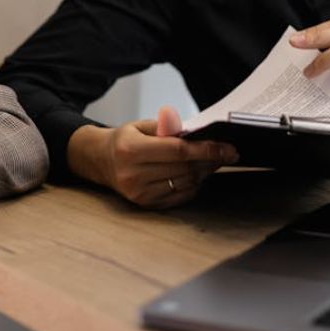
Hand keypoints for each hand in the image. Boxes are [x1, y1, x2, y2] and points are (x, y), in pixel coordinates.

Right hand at [68, 106, 238, 208]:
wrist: (101, 161)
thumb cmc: (125, 140)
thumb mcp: (141, 126)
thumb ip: (167, 127)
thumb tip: (194, 130)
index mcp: (132, 150)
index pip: (179, 151)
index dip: (207, 149)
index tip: (229, 148)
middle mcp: (133, 175)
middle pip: (185, 169)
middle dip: (210, 160)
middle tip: (227, 152)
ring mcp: (139, 193)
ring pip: (186, 183)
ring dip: (204, 172)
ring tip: (211, 160)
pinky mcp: (145, 204)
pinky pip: (180, 196)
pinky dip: (193, 184)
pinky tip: (196, 174)